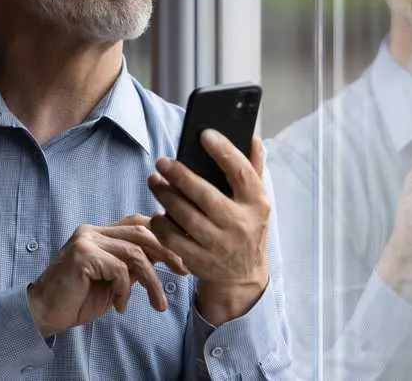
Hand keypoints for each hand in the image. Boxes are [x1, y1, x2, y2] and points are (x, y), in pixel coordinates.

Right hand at [27, 222, 187, 337]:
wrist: (45, 313)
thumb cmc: (78, 299)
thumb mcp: (113, 281)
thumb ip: (132, 267)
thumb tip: (162, 259)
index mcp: (99, 232)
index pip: (137, 223)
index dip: (162, 235)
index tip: (182, 255)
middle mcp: (92, 231)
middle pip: (141, 232)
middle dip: (167, 252)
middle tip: (184, 272)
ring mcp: (86, 240)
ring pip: (134, 253)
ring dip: (152, 281)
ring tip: (158, 304)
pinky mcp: (83, 256)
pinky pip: (119, 270)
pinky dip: (125, 290)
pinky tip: (120, 306)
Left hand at [147, 130, 271, 324]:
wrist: (242, 276)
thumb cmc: (247, 227)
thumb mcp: (257, 201)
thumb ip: (254, 168)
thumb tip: (252, 138)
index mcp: (256, 203)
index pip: (241, 172)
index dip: (223, 151)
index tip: (204, 134)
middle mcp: (239, 224)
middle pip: (204, 194)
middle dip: (179, 175)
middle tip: (162, 162)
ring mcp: (218, 245)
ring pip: (184, 215)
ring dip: (164, 195)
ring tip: (154, 180)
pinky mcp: (199, 260)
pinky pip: (172, 238)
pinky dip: (161, 224)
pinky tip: (157, 212)